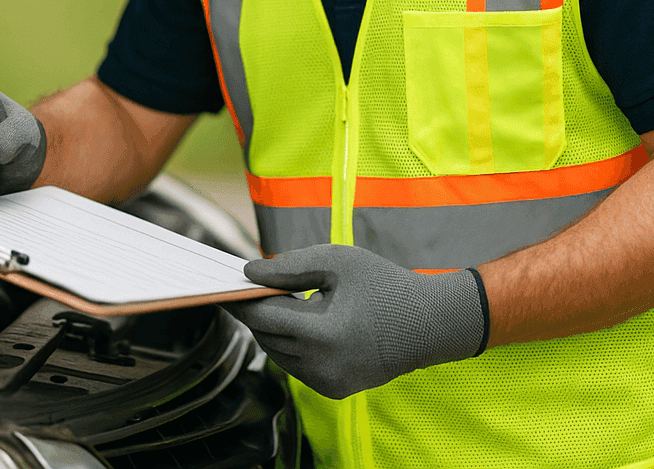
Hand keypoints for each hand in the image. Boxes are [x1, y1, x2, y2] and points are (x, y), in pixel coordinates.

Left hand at [224, 244, 485, 399]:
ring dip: (274, 328)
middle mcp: (322, 367)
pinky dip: (292, 344)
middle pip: (266, 337)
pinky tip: (304, 321)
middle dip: (256, 311)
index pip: (263, 318)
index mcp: (322, 335)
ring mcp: (327, 384)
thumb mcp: (337, 262)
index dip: (241, 299)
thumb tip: (248, 273)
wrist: (430, 324)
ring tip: (284, 299)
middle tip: (252, 285)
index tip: (223, 283)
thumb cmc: (384, 285)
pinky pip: (296, 366)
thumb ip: (289, 266)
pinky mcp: (334, 390)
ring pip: (278, 354)